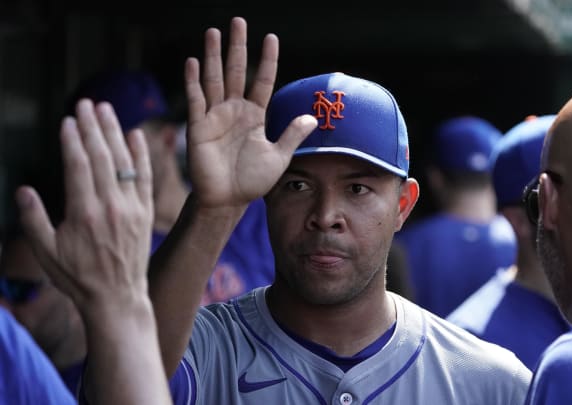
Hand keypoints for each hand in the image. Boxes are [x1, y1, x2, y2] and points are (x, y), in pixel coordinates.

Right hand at [16, 99, 153, 313]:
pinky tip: (135, 134)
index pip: (78, 166)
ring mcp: (132, 208)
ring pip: (124, 162)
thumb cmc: (78, 276)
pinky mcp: (146, 212)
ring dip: (114, 132)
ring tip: (106, 109)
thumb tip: (22, 189)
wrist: (118, 296)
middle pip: (101, 156)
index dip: (72, 140)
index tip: (68, 120)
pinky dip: (141, 154)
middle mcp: (111, 206)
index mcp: (83, 213)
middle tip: (85, 103)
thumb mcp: (47, 252)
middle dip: (92, 127)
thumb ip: (33, 219)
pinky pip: (146, 177)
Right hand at [184, 17, 316, 211]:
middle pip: (235, 71)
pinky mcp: (199, 128)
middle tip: (238, 21)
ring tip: (213, 32)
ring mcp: (215, 116)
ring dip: (212, 55)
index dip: (266, 60)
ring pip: (214, 79)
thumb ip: (292, 135)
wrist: (228, 200)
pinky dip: (193, 82)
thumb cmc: (252, 180)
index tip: (271, 38)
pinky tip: (194, 62)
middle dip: (236, 46)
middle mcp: (234, 110)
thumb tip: (312, 117)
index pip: (262, 80)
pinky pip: (196, 101)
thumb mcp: (278, 157)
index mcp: (255, 115)